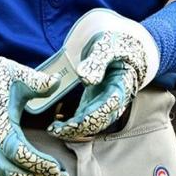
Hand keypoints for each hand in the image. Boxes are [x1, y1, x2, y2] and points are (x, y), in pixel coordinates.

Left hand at [48, 10, 159, 139]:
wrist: (122, 47)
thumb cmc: (115, 45)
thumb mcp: (106, 47)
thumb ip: (97, 62)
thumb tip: (86, 79)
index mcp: (121, 86)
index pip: (109, 106)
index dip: (92, 116)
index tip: (74, 122)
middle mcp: (116, 99)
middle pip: (100, 121)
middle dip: (79, 128)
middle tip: (57, 130)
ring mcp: (105, 103)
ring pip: (93, 124)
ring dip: (74, 130)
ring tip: (53, 130)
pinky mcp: (95, 102)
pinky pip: (86, 118)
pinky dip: (73, 124)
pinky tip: (57, 126)